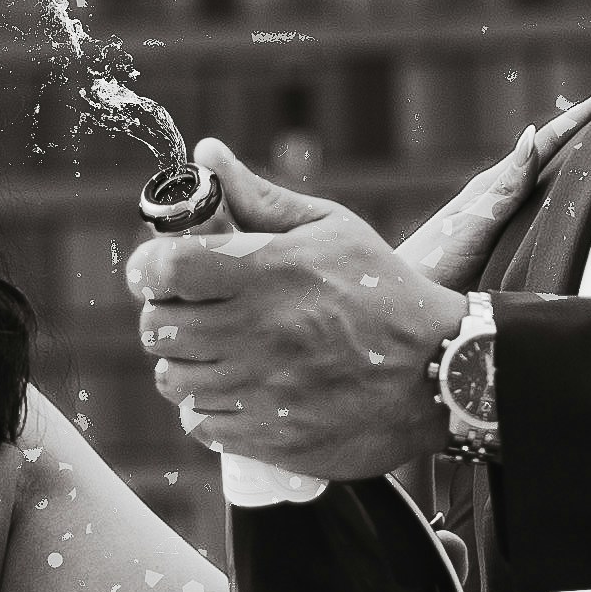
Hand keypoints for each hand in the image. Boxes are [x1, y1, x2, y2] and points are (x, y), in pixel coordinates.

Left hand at [123, 145, 460, 484]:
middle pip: (158, 329)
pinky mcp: (272, 437)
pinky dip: (208, 409)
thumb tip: (206, 154)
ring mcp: (263, 391)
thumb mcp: (331, 228)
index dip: (149, 269)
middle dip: (164, 316)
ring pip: (174, 381)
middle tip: (189, 313)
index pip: (167, 269)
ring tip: (217, 354)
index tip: (156, 272)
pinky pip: (201, 426)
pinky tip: (238, 391)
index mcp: (268, 273)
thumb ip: (260, 197)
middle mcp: (259, 332)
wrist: (441, 371)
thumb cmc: (384, 292)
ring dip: (184, 364)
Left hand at [399, 76, 590, 293]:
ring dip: (584, 157)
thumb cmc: (435, 264)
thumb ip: (505, 187)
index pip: (551, 137)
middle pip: (557, 150)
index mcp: (499, 183)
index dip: (588, 111)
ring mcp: (505, 216)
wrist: (407, 302)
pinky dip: (570, 193)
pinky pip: (547, 207)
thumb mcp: (473, 223)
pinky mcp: (505, 241)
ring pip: (554, 178)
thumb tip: (532, 133)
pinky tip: (582, 198)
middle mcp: (505, 194)